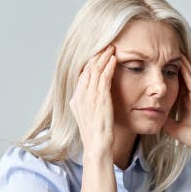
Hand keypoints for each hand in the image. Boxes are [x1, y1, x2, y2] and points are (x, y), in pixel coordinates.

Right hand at [69, 45, 116, 159]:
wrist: (96, 146)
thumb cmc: (96, 135)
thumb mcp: (90, 117)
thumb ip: (90, 105)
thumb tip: (96, 98)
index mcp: (76, 100)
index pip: (82, 76)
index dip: (90, 63)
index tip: (98, 54)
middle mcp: (80, 96)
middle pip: (87, 69)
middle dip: (97, 56)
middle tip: (105, 46)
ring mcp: (89, 97)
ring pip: (95, 70)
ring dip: (104, 58)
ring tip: (111, 48)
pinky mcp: (100, 99)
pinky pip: (104, 78)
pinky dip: (109, 67)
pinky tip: (114, 59)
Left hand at [163, 55, 190, 151]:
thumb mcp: (172, 126)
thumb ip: (165, 119)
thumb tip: (153, 115)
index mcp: (186, 101)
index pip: (177, 82)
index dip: (170, 72)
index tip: (161, 61)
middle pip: (183, 75)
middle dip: (177, 63)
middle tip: (168, 49)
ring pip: (189, 75)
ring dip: (183, 62)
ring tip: (175, 49)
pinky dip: (188, 71)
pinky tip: (182, 61)